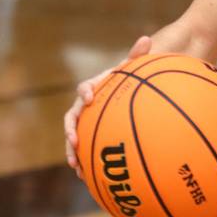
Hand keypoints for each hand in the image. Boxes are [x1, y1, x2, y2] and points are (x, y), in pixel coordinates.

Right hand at [63, 36, 151, 176]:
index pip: (86, 88)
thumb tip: (146, 38)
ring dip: (73, 151)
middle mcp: (88, 106)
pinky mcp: (94, 136)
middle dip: (70, 130)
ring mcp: (89, 122)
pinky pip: (87, 150)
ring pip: (76, 137)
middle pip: (73, 118)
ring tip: (76, 166)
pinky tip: (89, 179)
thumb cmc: (134, 79)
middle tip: (74, 141)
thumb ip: (138, 55)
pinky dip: (86, 163)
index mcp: (96, 88)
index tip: (89, 97)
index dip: (86, 91)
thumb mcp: (137, 68)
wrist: (133, 95)